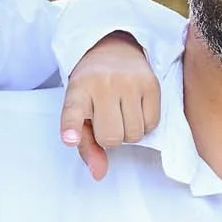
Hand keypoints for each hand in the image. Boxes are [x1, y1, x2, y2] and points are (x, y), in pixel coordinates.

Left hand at [60, 31, 160, 179]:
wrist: (114, 47)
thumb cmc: (93, 87)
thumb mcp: (81, 112)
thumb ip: (86, 145)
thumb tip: (99, 174)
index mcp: (78, 90)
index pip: (73, 112)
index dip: (72, 127)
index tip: (69, 138)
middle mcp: (103, 83)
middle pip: (112, 138)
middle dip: (111, 137)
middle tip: (107, 119)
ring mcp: (129, 81)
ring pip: (135, 134)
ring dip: (129, 131)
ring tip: (122, 112)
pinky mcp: (151, 83)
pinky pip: (152, 124)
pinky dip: (145, 124)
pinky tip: (136, 109)